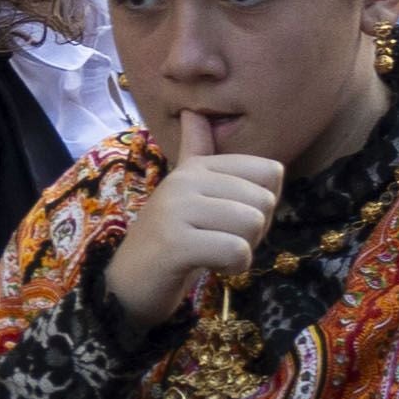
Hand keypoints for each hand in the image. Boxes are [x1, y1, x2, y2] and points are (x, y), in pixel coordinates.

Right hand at [107, 114, 283, 326]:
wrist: (126, 287)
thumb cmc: (171, 240)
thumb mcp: (189, 194)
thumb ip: (197, 153)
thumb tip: (191, 112)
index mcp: (196, 166)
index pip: (271, 172)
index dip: (263, 204)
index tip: (230, 220)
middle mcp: (185, 179)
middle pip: (265, 201)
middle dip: (254, 231)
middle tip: (218, 241)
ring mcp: (177, 208)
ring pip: (253, 224)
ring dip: (242, 250)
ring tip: (210, 253)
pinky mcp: (175, 242)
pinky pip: (236, 250)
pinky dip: (233, 266)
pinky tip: (209, 268)